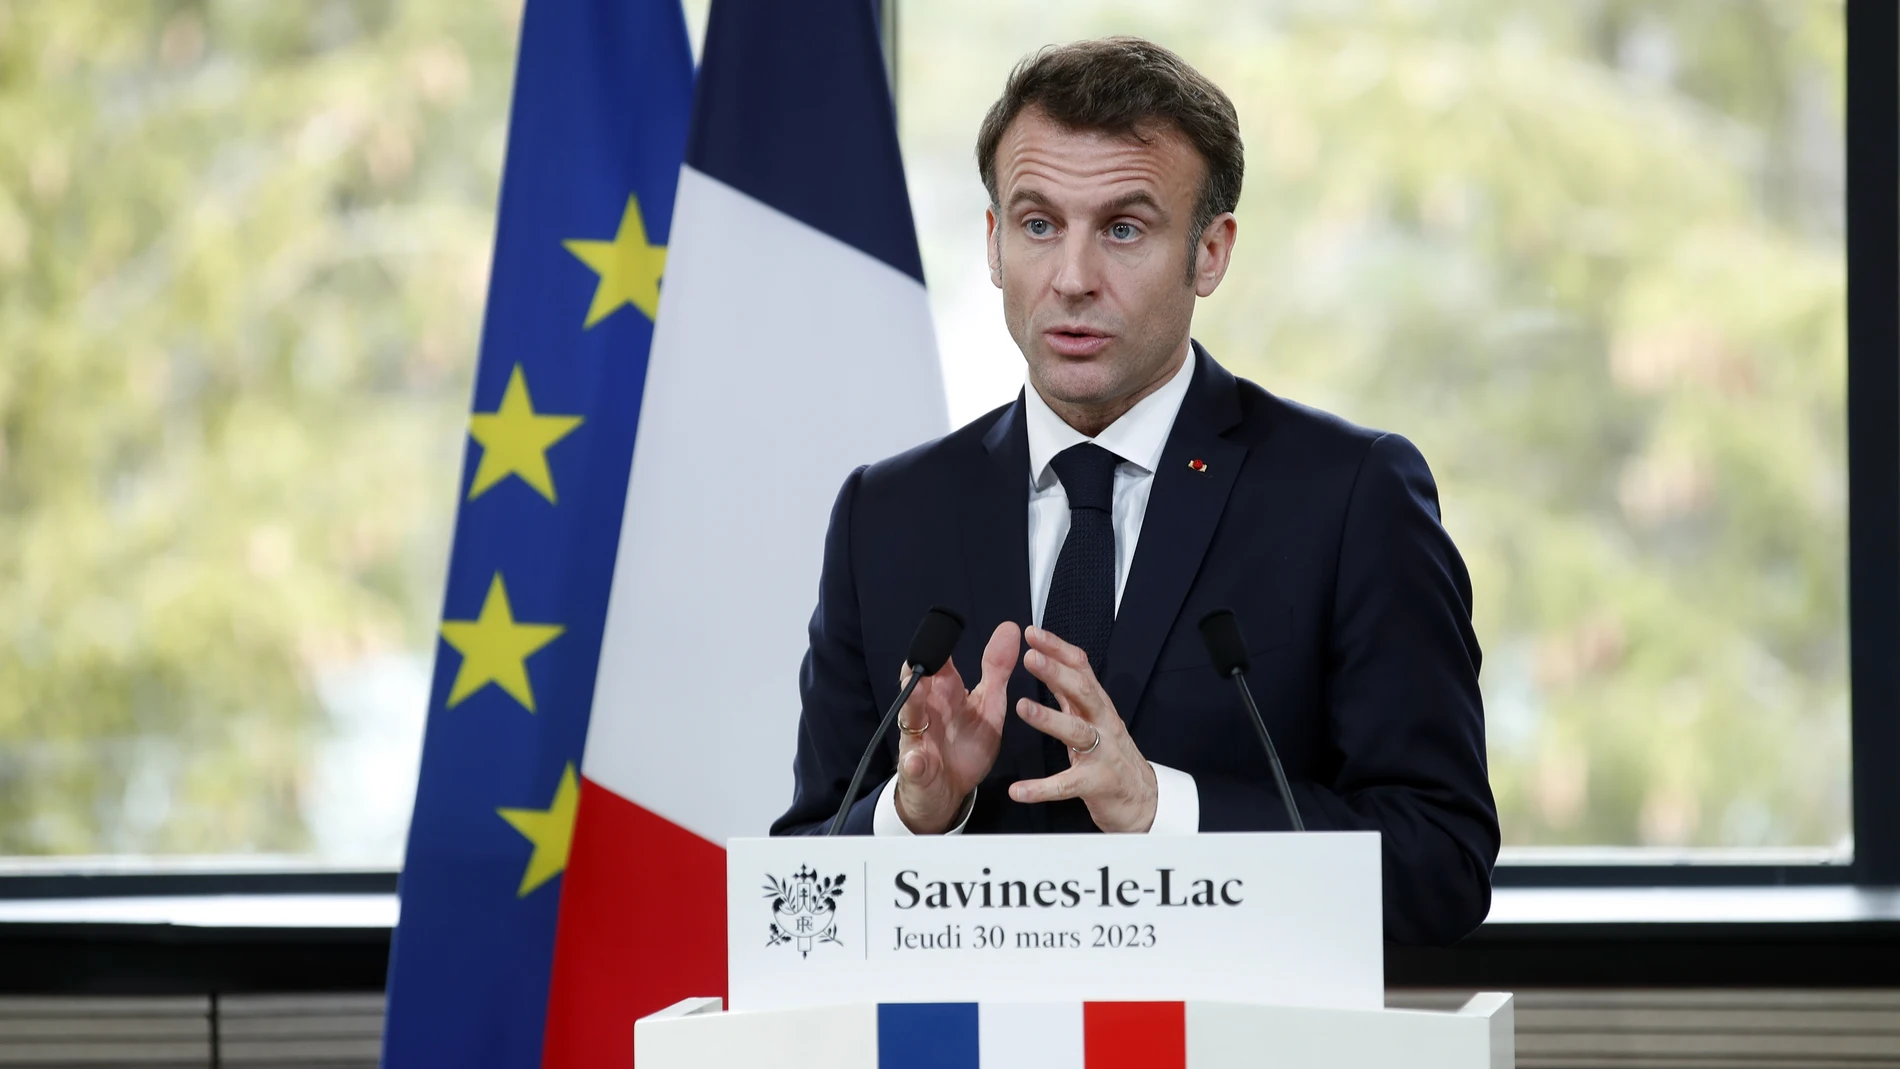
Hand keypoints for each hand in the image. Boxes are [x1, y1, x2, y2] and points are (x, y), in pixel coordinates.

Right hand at [893, 620, 1020, 832]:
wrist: (949, 791)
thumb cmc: (965, 743)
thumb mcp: (987, 706)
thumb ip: (996, 670)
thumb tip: (1011, 627)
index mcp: (944, 693)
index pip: (937, 663)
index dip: (938, 647)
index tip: (945, 628)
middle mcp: (927, 710)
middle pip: (916, 684)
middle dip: (917, 671)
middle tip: (924, 657)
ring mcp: (919, 738)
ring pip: (909, 717)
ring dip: (911, 703)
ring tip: (915, 690)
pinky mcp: (917, 769)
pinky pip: (913, 764)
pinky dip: (914, 761)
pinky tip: (917, 759)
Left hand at [1009, 625, 1157, 832]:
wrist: (1144, 800)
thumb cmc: (1113, 756)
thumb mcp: (1094, 718)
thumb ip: (1072, 694)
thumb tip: (1049, 662)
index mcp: (1098, 706)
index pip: (1081, 669)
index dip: (1058, 649)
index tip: (1032, 633)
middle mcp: (1103, 724)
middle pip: (1082, 692)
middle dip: (1057, 673)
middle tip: (1030, 658)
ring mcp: (1103, 753)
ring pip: (1077, 732)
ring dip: (1049, 718)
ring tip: (1021, 707)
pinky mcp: (1097, 784)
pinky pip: (1067, 785)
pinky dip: (1042, 788)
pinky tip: (1019, 790)